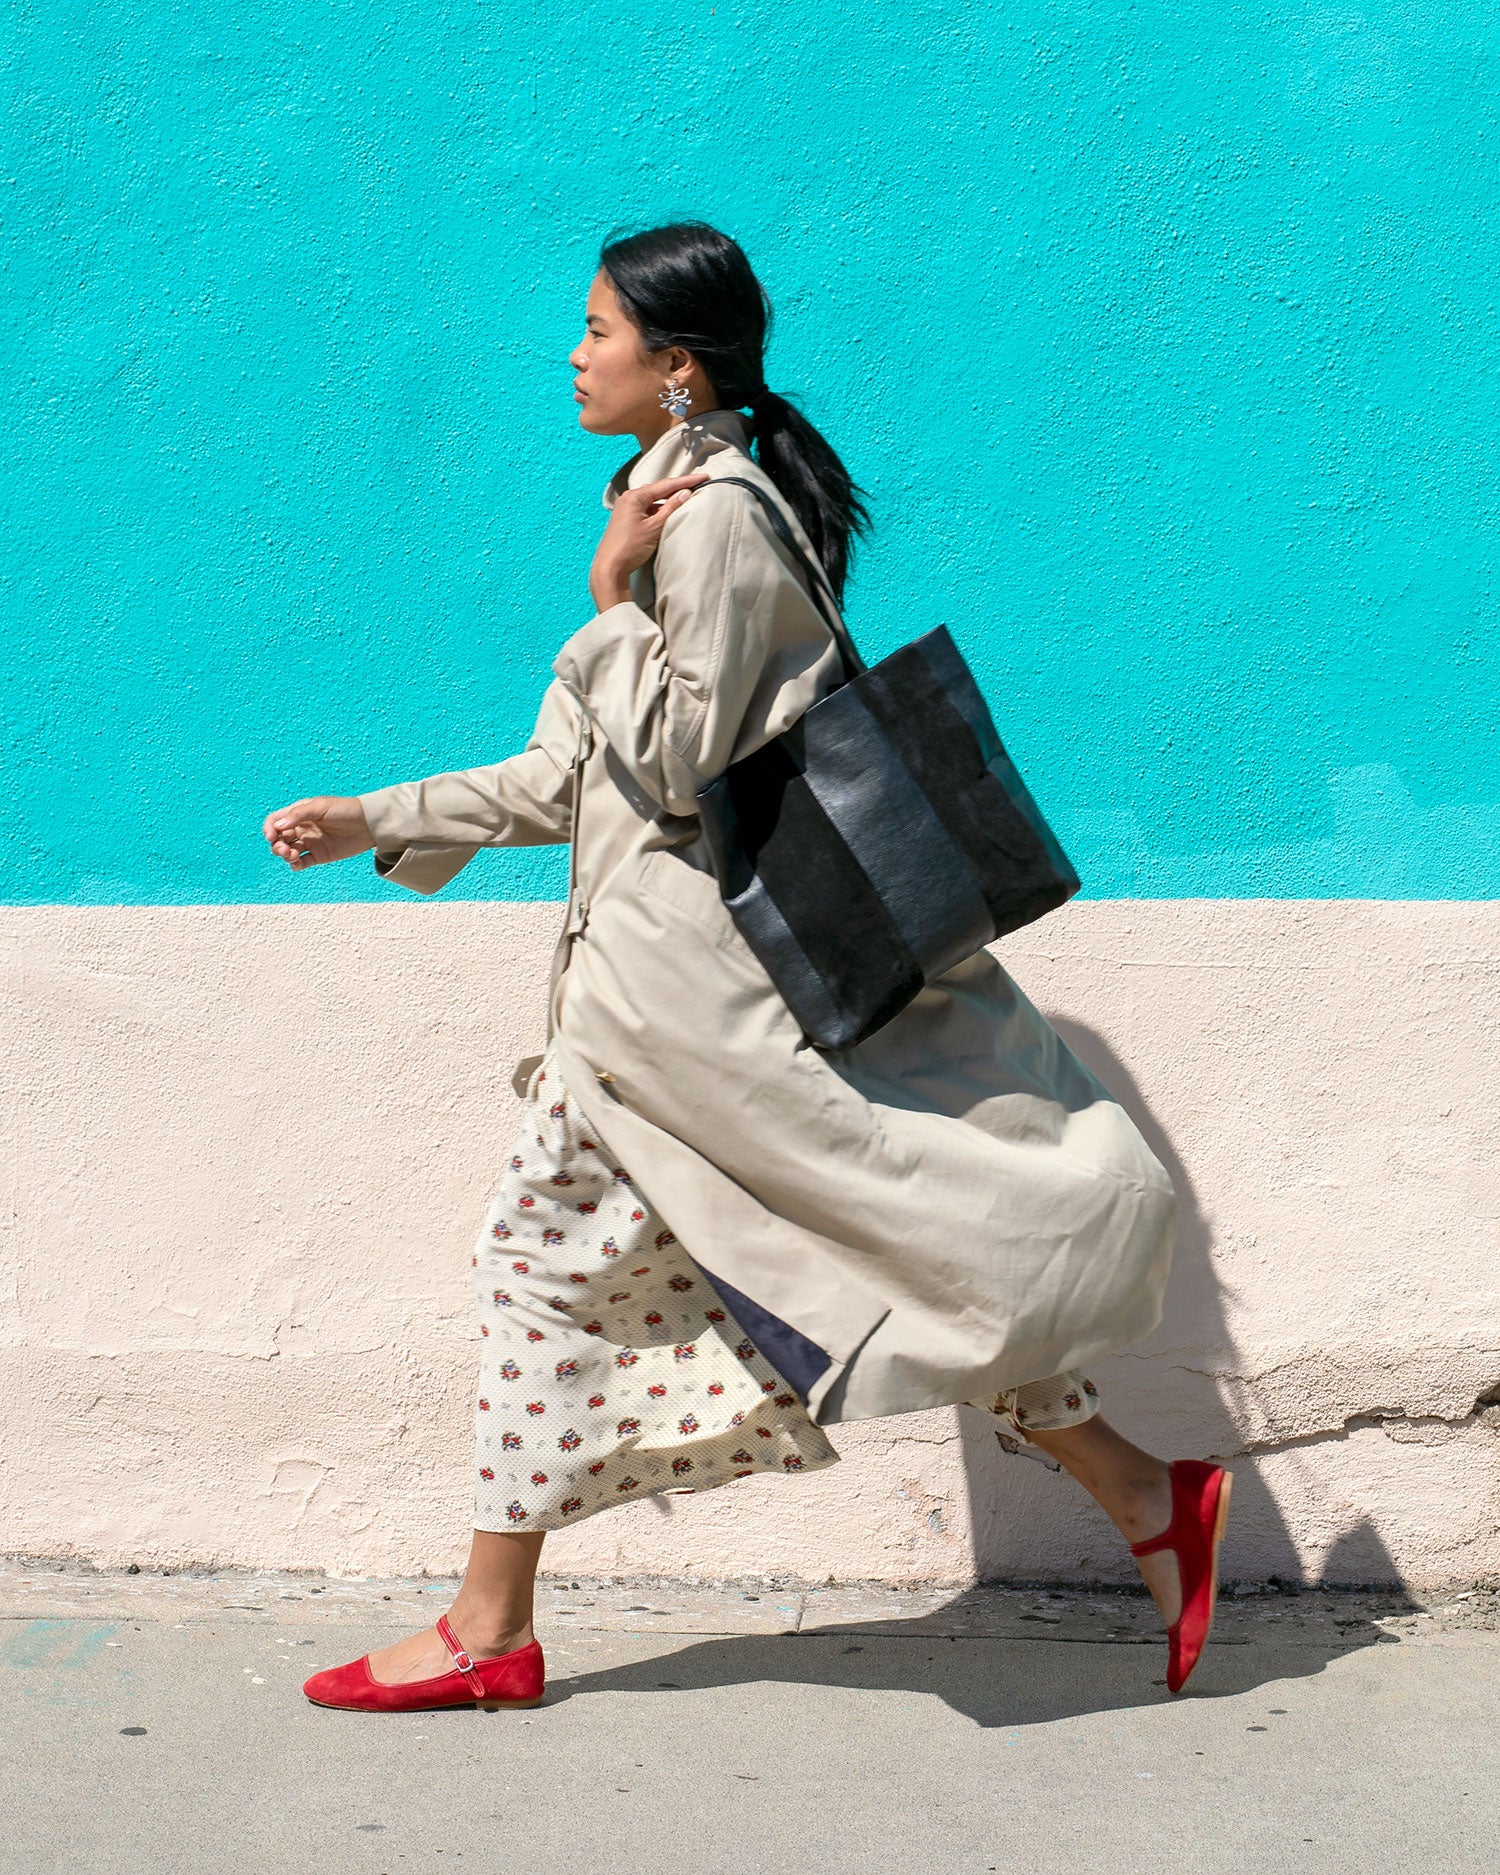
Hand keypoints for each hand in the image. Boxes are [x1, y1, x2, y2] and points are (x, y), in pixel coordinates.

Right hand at [262, 795, 374, 870]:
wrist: (367, 825)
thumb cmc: (345, 810)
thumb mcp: (320, 807)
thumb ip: (298, 815)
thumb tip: (277, 825)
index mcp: (299, 814)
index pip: (275, 821)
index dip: (269, 828)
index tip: (271, 836)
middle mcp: (301, 828)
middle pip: (278, 838)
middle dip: (276, 845)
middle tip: (284, 849)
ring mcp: (309, 843)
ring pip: (287, 851)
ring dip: (284, 854)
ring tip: (293, 854)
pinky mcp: (318, 856)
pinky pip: (300, 863)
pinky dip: (294, 864)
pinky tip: (297, 862)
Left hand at [589, 473, 709, 610]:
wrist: (610, 567)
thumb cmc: (629, 547)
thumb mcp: (654, 527)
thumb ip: (671, 508)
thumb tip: (685, 493)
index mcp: (635, 497)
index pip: (666, 485)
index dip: (687, 481)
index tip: (703, 477)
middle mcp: (628, 498)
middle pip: (658, 489)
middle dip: (678, 487)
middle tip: (697, 484)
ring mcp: (626, 508)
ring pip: (652, 499)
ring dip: (668, 499)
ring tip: (686, 497)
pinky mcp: (626, 519)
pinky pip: (646, 508)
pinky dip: (659, 509)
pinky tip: (668, 512)